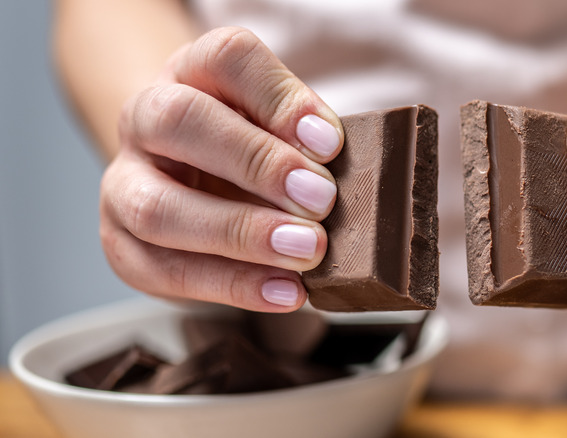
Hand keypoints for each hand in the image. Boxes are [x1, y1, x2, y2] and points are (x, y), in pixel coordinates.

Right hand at [100, 27, 343, 311]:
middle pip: (180, 121)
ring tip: (306, 252)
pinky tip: (284, 290)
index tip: (329, 143)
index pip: (227, 59)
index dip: (279, 99)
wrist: (187, 175)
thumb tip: (346, 173)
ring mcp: (124, 184)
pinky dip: (232, 285)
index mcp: (191, 71)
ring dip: (241, 234)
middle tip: (320, 200)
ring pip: (159, 207)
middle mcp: (145, 118)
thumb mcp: (278, 125)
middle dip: (257, 163)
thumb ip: (307, 139)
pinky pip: (167, 271)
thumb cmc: (250, 147)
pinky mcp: (125, 245)